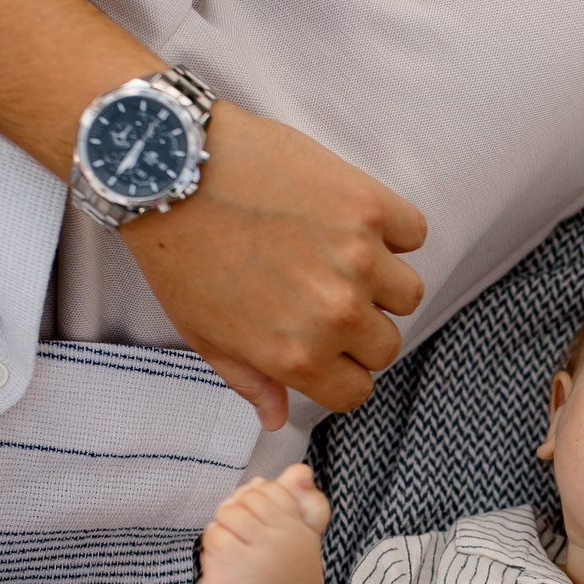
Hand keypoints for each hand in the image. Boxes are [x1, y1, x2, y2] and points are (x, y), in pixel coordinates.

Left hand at [120, 103, 425, 428]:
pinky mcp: (368, 205)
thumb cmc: (178, 251)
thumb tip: (276, 416)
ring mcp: (358, 259)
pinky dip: (392, 229)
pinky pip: (412, 233)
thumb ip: (250, 379)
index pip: (358, 391)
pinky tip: (353, 220)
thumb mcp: (204, 333)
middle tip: (330, 296)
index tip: (330, 348)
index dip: (342, 371)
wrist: (171, 167)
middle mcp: (335, 314)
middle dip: (362, 329)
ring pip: (408, 292)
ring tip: (343, 257)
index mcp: (296, 356)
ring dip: (382, 280)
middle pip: (387, 345)